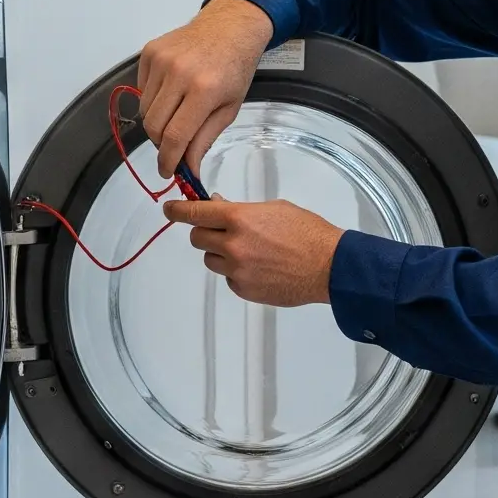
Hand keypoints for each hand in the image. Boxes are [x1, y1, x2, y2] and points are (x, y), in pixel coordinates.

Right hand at [135, 0, 274, 179]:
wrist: (229, 27)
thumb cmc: (235, 68)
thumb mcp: (229, 108)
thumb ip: (204, 140)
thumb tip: (188, 169)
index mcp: (204, 90)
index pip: (175, 136)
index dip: (168, 159)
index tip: (167, 171)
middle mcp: (179, 73)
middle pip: (154, 125)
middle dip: (160, 144)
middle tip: (172, 147)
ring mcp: (161, 60)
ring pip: (145, 109)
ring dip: (157, 122)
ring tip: (175, 115)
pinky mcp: (150, 52)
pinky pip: (141, 89)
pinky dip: (152, 100)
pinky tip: (171, 93)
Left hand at [162, 198, 340, 306]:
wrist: (329, 266)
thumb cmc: (307, 233)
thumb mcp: (273, 208)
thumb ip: (242, 210)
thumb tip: (218, 208)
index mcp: (239, 219)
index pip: (195, 213)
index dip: (177, 211)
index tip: (168, 209)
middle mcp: (233, 245)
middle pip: (197, 238)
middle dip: (204, 232)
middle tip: (218, 230)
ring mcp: (237, 270)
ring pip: (210, 260)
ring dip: (220, 253)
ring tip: (248, 251)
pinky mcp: (244, 290)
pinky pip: (228, 278)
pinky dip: (236, 272)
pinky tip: (259, 267)